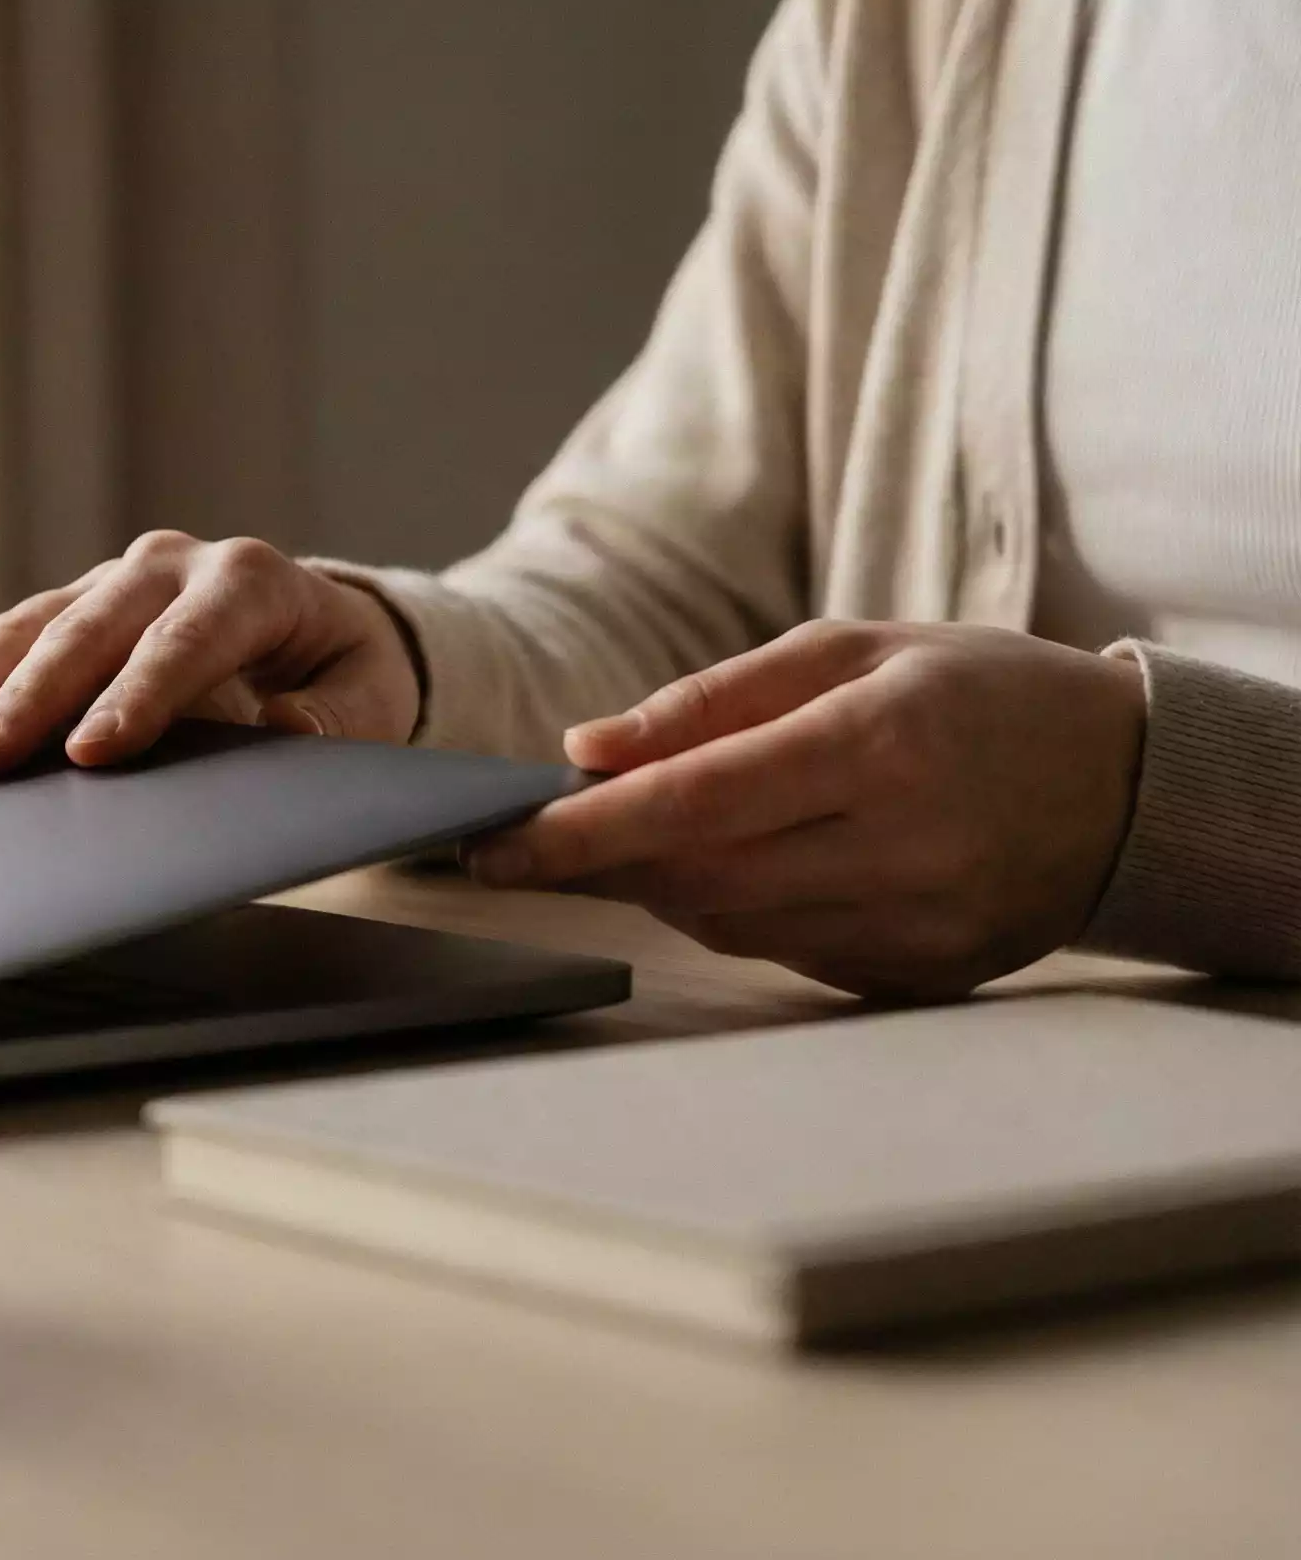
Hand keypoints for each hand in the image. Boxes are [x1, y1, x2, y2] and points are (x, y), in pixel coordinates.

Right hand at [0, 531, 422, 774]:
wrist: (319, 627)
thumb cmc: (344, 673)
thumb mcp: (369, 698)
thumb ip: (333, 720)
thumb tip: (283, 729)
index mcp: (249, 582)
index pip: (184, 641)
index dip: (136, 696)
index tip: (91, 753)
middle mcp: (168, 565)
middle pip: (84, 632)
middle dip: (21, 701)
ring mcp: (110, 581)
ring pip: (22, 630)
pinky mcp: (67, 608)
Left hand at [466, 621, 1146, 997]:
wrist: (1130, 783)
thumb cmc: (977, 692)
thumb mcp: (850, 649)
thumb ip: (712, 700)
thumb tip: (589, 750)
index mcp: (878, 744)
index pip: (692, 803)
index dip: (580, 831)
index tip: (493, 843)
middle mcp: (902, 846)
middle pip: (698, 877)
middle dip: (606, 860)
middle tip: (545, 835)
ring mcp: (918, 923)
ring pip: (731, 925)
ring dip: (664, 886)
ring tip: (643, 839)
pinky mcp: (923, 974)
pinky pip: (785, 953)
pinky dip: (738, 913)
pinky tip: (745, 868)